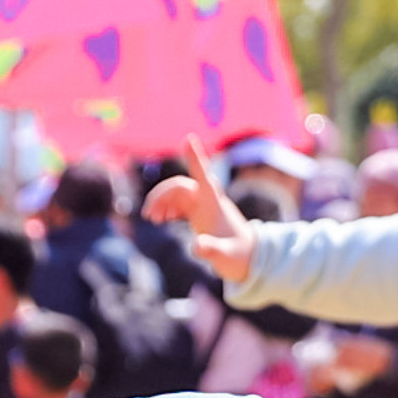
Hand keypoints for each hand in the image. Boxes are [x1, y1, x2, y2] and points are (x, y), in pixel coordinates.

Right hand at [155, 141, 257, 292]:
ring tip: (153, 220)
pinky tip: (161, 220)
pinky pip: (178, 203)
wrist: (248, 259)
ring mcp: (203, 206)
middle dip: (161, 196)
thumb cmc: (239, 257)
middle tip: (149, 216)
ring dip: (161, 202)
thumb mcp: (225, 257)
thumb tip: (196, 247)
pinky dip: (166, 208)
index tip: (189, 138)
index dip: (196, 157)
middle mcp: (207, 200)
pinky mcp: (199, 213)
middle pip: (180, 186)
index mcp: (215, 204)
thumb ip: (211, 250)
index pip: (203, 175)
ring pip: (176, 193)